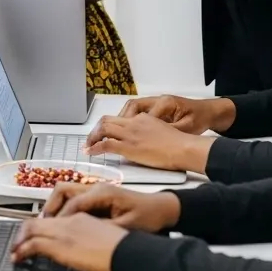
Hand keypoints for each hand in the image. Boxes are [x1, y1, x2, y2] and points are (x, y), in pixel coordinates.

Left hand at [10, 214, 125, 270]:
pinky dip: (22, 249)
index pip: (53, 217)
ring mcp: (64, 231)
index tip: (33, 235)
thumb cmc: (123, 247)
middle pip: (38, 220)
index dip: (39, 226)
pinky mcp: (61, 245)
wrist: (129, 252)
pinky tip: (18, 256)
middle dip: (24, 232)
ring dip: (20, 239)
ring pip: (32, 228)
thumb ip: (89, 234)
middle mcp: (69, 220)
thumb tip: (82, 244)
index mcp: (81, 216)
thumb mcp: (104, 235)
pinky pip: (33, 243)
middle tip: (18, 243)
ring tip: (15, 251)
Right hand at [43, 182, 180, 231]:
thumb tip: (82, 234)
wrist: (163, 209)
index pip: (72, 203)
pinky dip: (64, 208)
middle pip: (62, 189)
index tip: (52, 231)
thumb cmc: (149, 216)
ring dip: (56, 206)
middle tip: (44, 225)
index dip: (60, 219)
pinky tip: (65, 223)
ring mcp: (95, 190)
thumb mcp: (126, 226)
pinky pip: (74, 198)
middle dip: (50, 206)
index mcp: (102, 192)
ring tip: (51, 225)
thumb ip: (103, 229)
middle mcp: (96, 187)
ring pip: (66, 192)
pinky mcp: (97, 196)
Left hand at [84, 113, 214, 172]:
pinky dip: (94, 148)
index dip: (109, 126)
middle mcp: (134, 123)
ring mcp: (130, 134)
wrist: (183, 148)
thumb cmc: (179, 144)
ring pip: (103, 129)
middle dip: (96, 129)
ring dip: (92, 137)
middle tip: (91, 138)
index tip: (105, 133)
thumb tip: (144, 140)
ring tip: (88, 145)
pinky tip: (91, 152)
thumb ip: (150, 132)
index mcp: (143, 118)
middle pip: (107, 120)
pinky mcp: (128, 146)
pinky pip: (105, 145)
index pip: (121, 118)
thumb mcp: (163, 131)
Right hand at [115, 94, 235, 133]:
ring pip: (132, 108)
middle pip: (132, 106)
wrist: (209, 112)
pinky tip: (128, 131)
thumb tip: (154, 139)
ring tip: (115, 133)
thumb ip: (170, 132)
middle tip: (110, 133)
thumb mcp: (187, 128)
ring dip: (123, 119)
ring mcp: (156, 103)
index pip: (142, 113)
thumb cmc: (200, 118)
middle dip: (120, 119)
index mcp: (165, 103)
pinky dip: (130, 120)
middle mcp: (158, 100)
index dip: (132, 126)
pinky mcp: (156, 109)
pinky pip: (138, 112)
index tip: (125, 137)